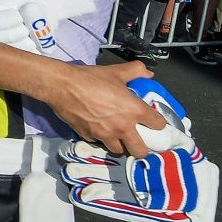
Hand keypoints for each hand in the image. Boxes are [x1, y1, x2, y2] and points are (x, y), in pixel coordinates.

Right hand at [45, 61, 165, 157]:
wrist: (64, 86)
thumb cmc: (92, 78)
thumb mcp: (117, 71)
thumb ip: (137, 71)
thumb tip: (148, 74)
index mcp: (134, 110)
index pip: (157, 125)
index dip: (158, 124)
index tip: (154, 123)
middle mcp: (123, 127)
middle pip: (140, 151)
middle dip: (142, 148)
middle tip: (138, 139)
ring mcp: (105, 135)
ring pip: (119, 151)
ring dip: (120, 145)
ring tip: (118, 137)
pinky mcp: (89, 137)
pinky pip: (99, 143)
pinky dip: (101, 138)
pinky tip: (98, 129)